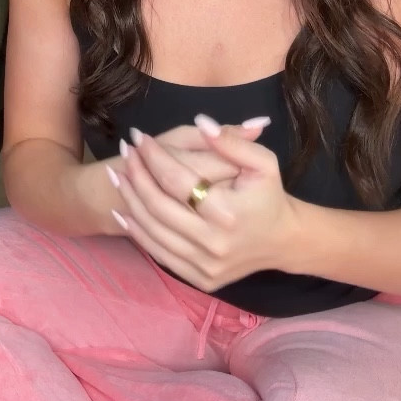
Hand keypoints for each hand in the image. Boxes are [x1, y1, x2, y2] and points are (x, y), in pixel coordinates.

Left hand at [109, 116, 300, 290]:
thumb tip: (201, 122)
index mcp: (228, 213)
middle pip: (159, 206)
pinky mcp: (200, 279)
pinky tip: (123, 210)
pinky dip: (138, 231)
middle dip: (137, 175)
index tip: (138, 136)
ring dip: (130, 201)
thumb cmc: (269, 196)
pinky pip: (159, 253)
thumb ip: (232, 141)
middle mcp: (214, 243)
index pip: (177, 180)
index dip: (154, 155)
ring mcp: (205, 265)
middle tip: (124, 152)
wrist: (283, 242)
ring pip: (153, 231)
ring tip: (117, 174)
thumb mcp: (263, 162)